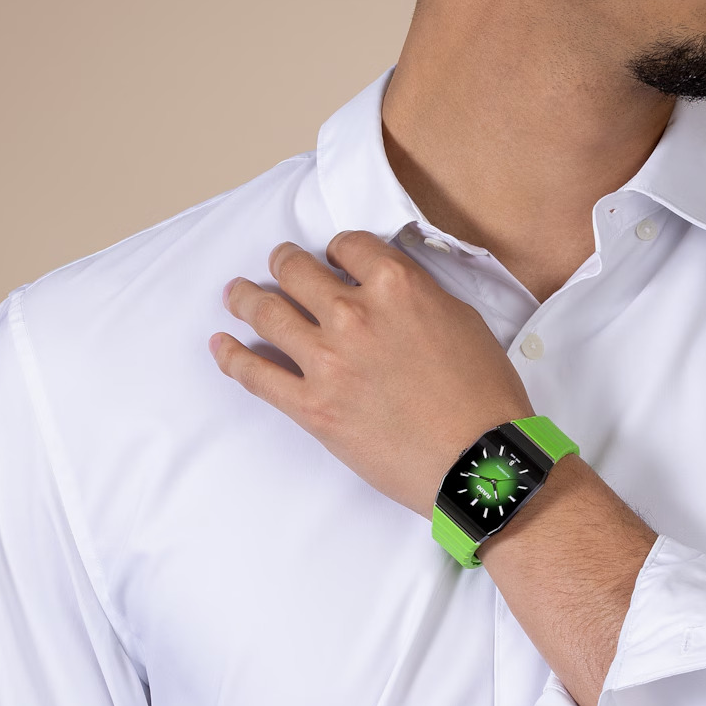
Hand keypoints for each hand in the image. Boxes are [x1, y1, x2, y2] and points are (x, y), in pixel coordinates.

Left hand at [209, 232, 534, 516]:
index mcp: (397, 285)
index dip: (336, 250)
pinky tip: (221, 344)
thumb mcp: (463, 322)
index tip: (332, 258)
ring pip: (266, 312)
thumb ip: (419, 297)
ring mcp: (327, 360)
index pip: (347, 245)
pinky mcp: (311, 406)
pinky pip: (255, 374)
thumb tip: (394, 293)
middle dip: (283, 264)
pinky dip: (232, 356)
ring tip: (236, 294)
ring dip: (245, 298)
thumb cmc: (484, 397)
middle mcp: (354, 314)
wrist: (478, 460)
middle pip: (296, 270)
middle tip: (278, 266)